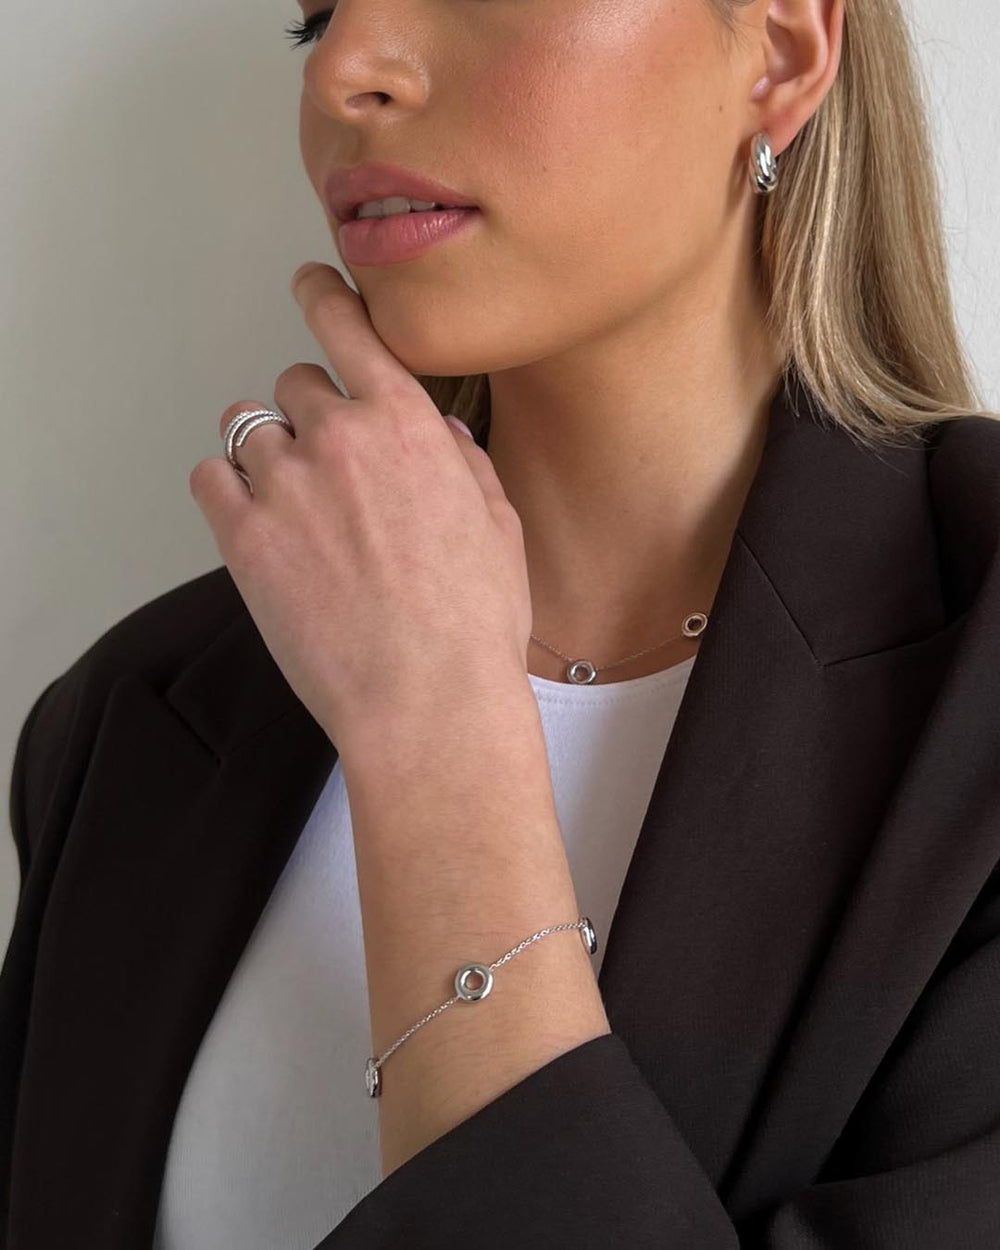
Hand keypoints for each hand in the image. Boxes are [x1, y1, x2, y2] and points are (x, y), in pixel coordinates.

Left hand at [189, 262, 532, 749]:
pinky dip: (226, 489)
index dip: (324, 295)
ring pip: (246, 427)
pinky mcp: (243, 537)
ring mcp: (285, 484)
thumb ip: (465, 465)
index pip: (349, 327)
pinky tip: (255, 520)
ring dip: (265, 452)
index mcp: (408, 424)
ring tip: (292, 504)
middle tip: (328, 470)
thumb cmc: (474, 624)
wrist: (429, 699)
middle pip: (294, 384)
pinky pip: (209, 477)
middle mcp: (340, 437)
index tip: (311, 283)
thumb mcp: (499, 528)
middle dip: (309, 417)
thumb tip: (440, 438)